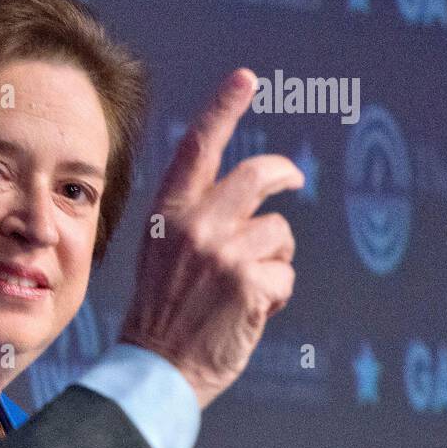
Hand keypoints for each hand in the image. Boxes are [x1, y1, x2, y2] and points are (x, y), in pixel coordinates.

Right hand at [120, 69, 301, 408]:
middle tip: (291, 180)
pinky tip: (248, 313)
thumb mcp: (162, 254)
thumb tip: (250, 201)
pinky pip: (285, 273)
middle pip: (258, 175)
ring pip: (278, 232)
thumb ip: (195, 221)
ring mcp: (222, 251)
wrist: (154, 368)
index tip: (247, 79)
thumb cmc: (162, 315)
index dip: (223, 108)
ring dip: (273, 261)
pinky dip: (276, 295)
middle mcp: (193, 224)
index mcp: (167, 214)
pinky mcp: (249, 281)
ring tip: (243, 290)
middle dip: (282, 176)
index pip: (197, 147)